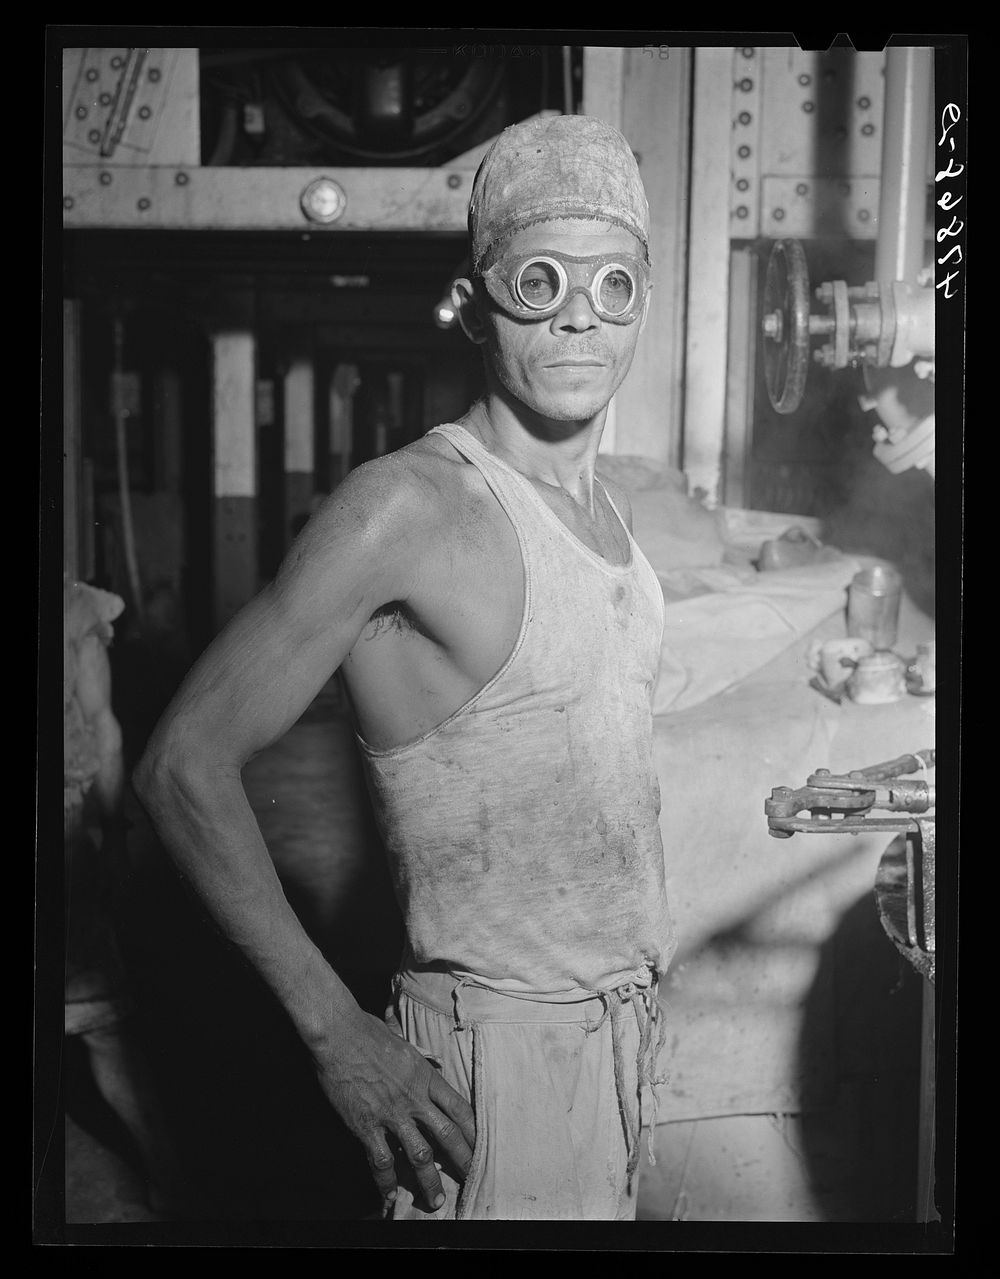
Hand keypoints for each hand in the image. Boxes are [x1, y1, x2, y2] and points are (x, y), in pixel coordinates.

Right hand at [314, 1009, 475, 1212]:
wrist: (339, 1035)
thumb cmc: (368, 1032)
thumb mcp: (404, 1042)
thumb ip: (418, 1059)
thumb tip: (429, 1060)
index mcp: (426, 1076)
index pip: (459, 1108)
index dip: (473, 1130)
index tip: (481, 1145)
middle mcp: (414, 1098)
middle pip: (448, 1135)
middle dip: (463, 1160)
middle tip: (472, 1178)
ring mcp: (391, 1114)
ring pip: (419, 1156)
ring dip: (430, 1181)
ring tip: (436, 1201)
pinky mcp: (367, 1126)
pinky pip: (382, 1161)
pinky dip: (387, 1182)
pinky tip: (391, 1196)